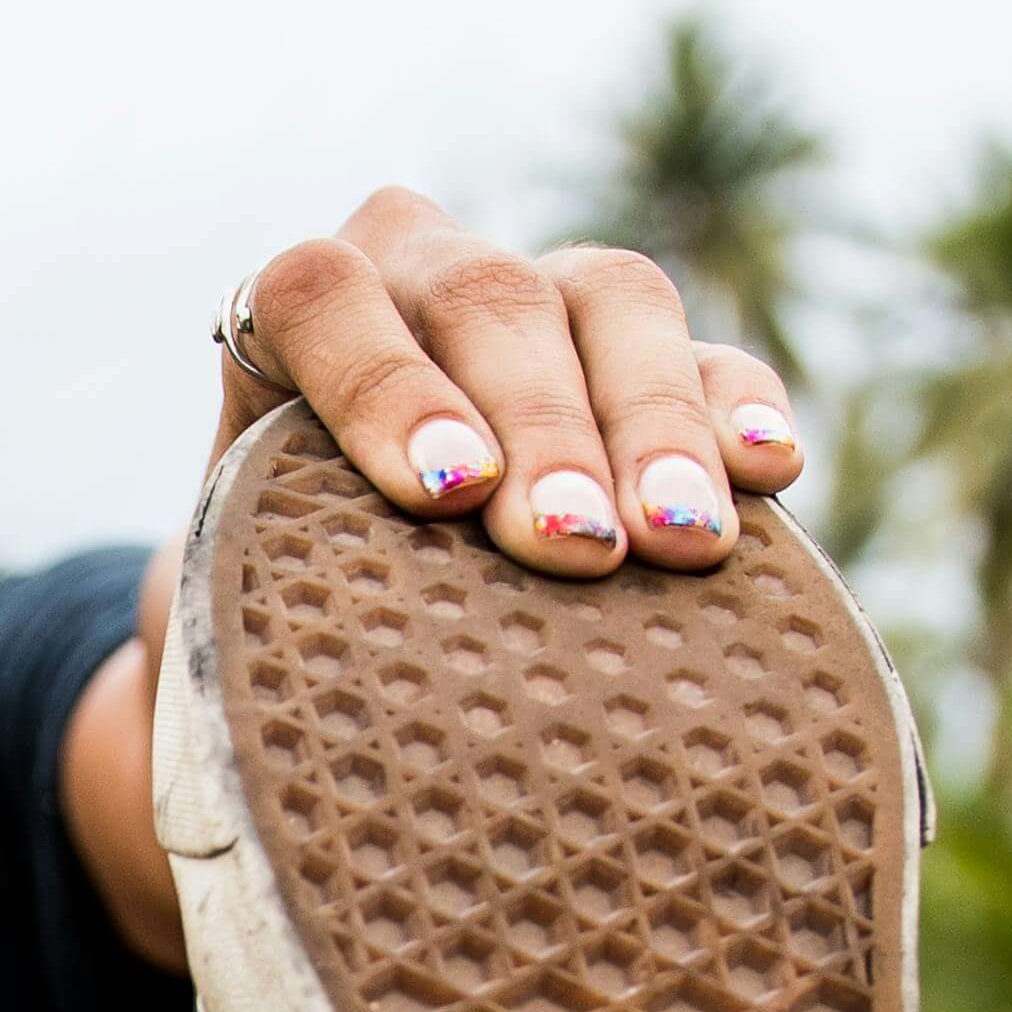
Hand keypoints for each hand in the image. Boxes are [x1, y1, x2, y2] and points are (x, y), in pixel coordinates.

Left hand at [217, 192, 805, 576]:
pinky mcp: (650, 355)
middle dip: (539, 427)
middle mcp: (421, 274)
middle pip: (487, 298)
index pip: (318, 294)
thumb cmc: (283, 620)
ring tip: (680, 537)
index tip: (439, 495)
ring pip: (612, 297)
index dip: (378, 382)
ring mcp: (547, 297)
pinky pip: (711, 351)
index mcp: (299, 318)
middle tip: (572, 550)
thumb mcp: (248, 604)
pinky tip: (768, 473)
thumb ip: (243, 613)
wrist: (356, 626)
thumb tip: (244, 737)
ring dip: (652, 419)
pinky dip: (739, 404)